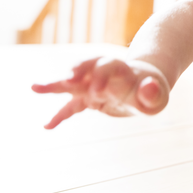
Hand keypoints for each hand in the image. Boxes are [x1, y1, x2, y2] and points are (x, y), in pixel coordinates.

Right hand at [32, 57, 169, 128]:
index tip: (96, 92)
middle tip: (65, 80)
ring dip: (56, 84)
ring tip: (35, 87)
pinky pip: (71, 105)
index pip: (109, 66)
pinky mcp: (88, 98)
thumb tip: (150, 87)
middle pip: (87, 66)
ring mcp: (93, 85)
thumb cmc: (151, 90)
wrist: (144, 84)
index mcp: (122, 70)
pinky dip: (60, 115)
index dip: (101, 76)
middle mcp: (104, 74)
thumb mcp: (158, 95)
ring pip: (73, 82)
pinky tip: (47, 126)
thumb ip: (153, 93)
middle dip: (76, 72)